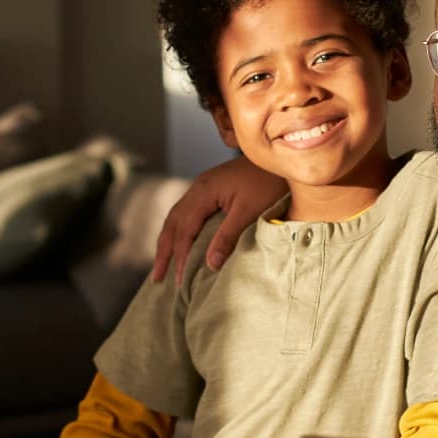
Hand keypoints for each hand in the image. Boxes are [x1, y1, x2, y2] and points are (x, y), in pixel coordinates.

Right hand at [152, 156, 285, 283]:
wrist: (280, 157)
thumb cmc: (269, 181)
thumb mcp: (249, 211)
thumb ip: (228, 236)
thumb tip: (209, 264)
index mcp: (203, 191)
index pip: (184, 229)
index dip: (180, 255)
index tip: (180, 279)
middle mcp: (198, 187)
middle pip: (173, 222)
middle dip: (164, 251)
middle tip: (157, 277)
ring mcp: (203, 186)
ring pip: (177, 217)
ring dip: (169, 241)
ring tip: (163, 265)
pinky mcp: (211, 189)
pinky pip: (187, 213)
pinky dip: (180, 231)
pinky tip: (181, 242)